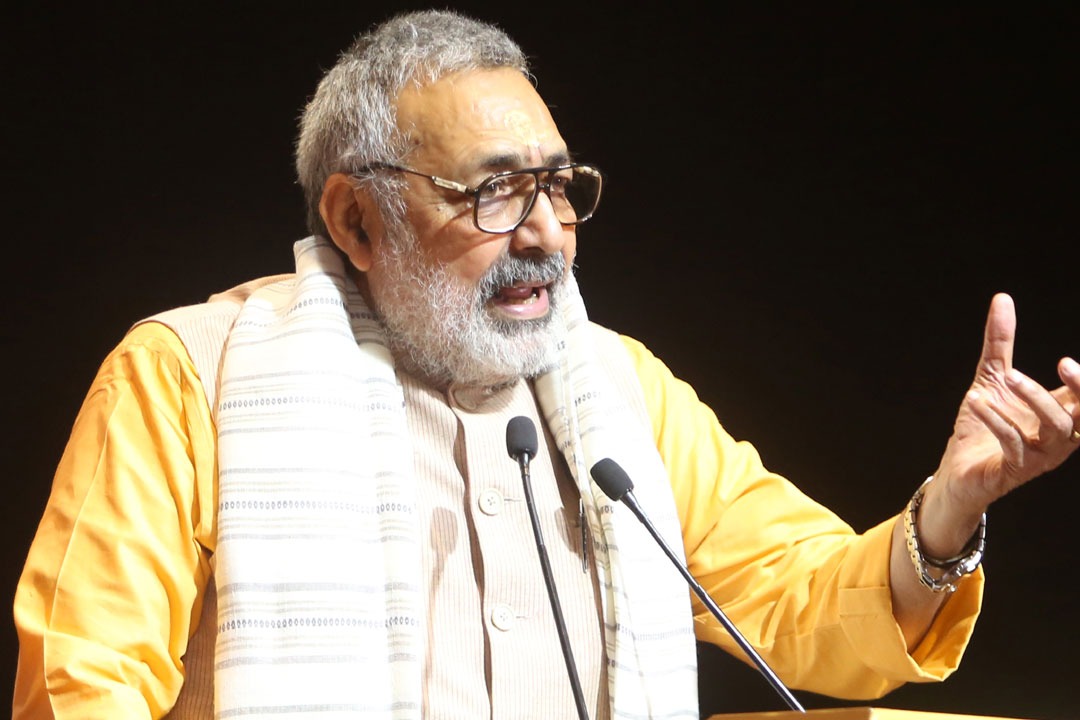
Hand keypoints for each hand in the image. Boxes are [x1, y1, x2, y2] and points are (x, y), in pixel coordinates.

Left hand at [921, 293, 1079, 555]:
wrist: (958, 472)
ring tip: (1008, 377)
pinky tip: (977, 402)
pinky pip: (1014, 445)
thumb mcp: (991, 378)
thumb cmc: (982, 428)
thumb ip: (1000, 343)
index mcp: (1059, 415)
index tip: (1070, 361)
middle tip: (1065, 364)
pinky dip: (997, 421)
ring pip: (1055, 429)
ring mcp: (1039, 457)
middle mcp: (1057, 438)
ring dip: (1033, 399)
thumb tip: (1002, 298)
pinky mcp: (1014, 470)